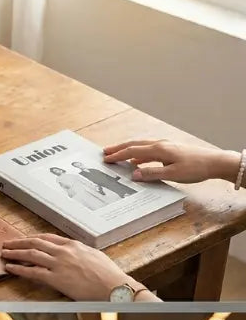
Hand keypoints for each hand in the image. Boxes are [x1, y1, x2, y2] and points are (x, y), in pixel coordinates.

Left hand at [1, 234, 151, 300]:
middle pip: (35, 243)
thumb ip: (81, 253)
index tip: (25, 239)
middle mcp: (64, 251)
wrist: (113, 286)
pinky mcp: (56, 278)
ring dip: (15, 253)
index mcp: (74, 245)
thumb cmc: (108, 275)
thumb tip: (76, 254)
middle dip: (19, 243)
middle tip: (7, 243)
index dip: (33, 238)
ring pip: (31, 254)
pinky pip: (32, 272)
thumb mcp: (94, 256)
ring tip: (4, 253)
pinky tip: (10, 268)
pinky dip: (19, 268)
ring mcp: (59, 264)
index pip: (48, 238)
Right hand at [103, 140, 240, 183]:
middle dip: (119, 148)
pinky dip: (139, 154)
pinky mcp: (170, 150)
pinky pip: (149, 150)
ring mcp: (166, 146)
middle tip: (106, 152)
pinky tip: (137, 160)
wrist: (214, 162)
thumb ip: (151, 174)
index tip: (106, 158)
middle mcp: (161, 144)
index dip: (118, 155)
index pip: (133, 151)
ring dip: (128, 150)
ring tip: (118, 154)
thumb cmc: (195, 168)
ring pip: (142, 146)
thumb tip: (133, 174)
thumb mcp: (171, 174)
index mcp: (159, 149)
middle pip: (135, 144)